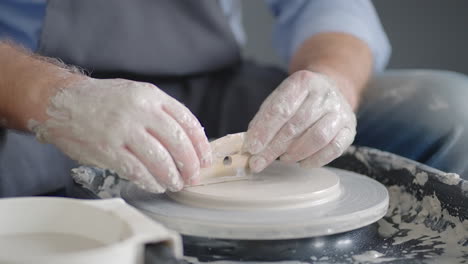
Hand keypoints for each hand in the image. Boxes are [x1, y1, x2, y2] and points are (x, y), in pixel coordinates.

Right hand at [33, 77, 211, 192]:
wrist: (61, 100)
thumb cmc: (103, 99)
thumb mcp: (136, 93)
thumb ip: (160, 112)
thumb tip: (187, 142)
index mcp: (151, 95)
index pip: (187, 121)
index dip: (200, 144)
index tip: (205, 158)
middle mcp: (140, 110)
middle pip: (178, 142)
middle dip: (190, 164)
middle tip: (194, 176)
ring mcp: (123, 130)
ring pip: (160, 160)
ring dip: (172, 176)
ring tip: (176, 183)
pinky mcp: (107, 149)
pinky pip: (136, 171)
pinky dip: (150, 181)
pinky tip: (156, 185)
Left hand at [243, 70, 355, 171]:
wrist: (331, 89)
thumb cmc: (298, 100)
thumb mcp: (278, 100)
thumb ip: (263, 120)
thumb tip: (251, 145)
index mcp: (302, 81)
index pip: (281, 109)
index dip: (264, 131)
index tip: (252, 147)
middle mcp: (324, 93)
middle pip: (297, 125)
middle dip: (274, 147)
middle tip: (259, 162)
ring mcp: (340, 111)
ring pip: (318, 137)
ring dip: (296, 152)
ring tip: (283, 158)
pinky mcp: (350, 128)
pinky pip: (334, 148)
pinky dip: (316, 160)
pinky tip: (302, 163)